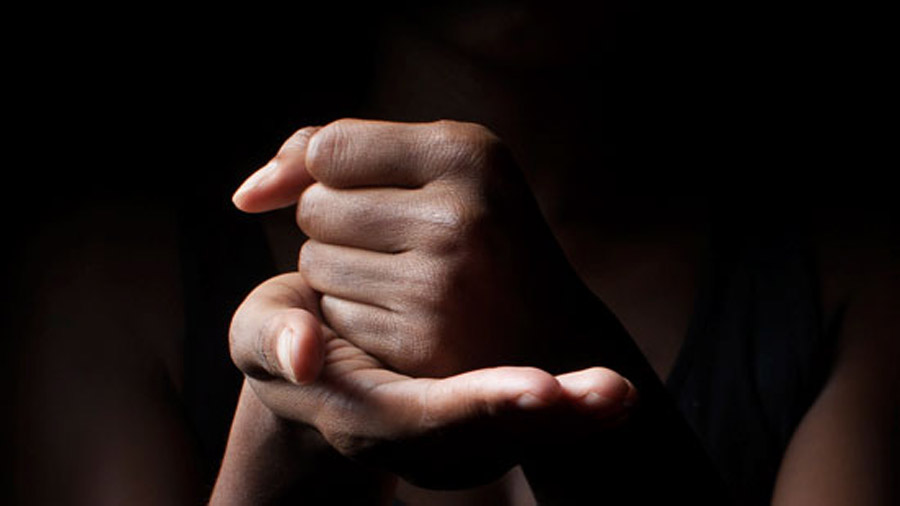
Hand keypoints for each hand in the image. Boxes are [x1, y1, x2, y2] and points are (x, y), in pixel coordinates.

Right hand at [228, 272, 636, 488]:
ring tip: (619, 395)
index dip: (474, 403)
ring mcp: (449, 435)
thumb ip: (273, 339)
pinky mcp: (475, 416)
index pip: (420, 417)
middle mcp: (412, 437)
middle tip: (611, 396)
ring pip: (517, 437)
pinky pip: (528, 419)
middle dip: (549, 423)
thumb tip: (303, 352)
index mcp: (359, 413)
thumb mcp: (261, 335)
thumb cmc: (288, 341)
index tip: (539, 389)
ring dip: (574, 421)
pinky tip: (613, 391)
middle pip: (484, 438)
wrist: (320, 371)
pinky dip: (571, 411)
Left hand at [234, 119, 620, 376]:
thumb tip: (245, 196)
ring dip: (342, 272)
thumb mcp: (443, 169)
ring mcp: (439, 283)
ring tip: (411, 279)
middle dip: (341, 225)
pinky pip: (331, 316)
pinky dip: (353, 317)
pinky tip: (406, 319)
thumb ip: (337, 151)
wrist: (553, 337)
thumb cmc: (483, 238)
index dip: (329, 175)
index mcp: (468, 154)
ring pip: (313, 263)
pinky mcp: (418, 342)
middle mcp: (458, 215)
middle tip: (407, 242)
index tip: (365, 197)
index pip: (329, 147)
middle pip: (314, 207)